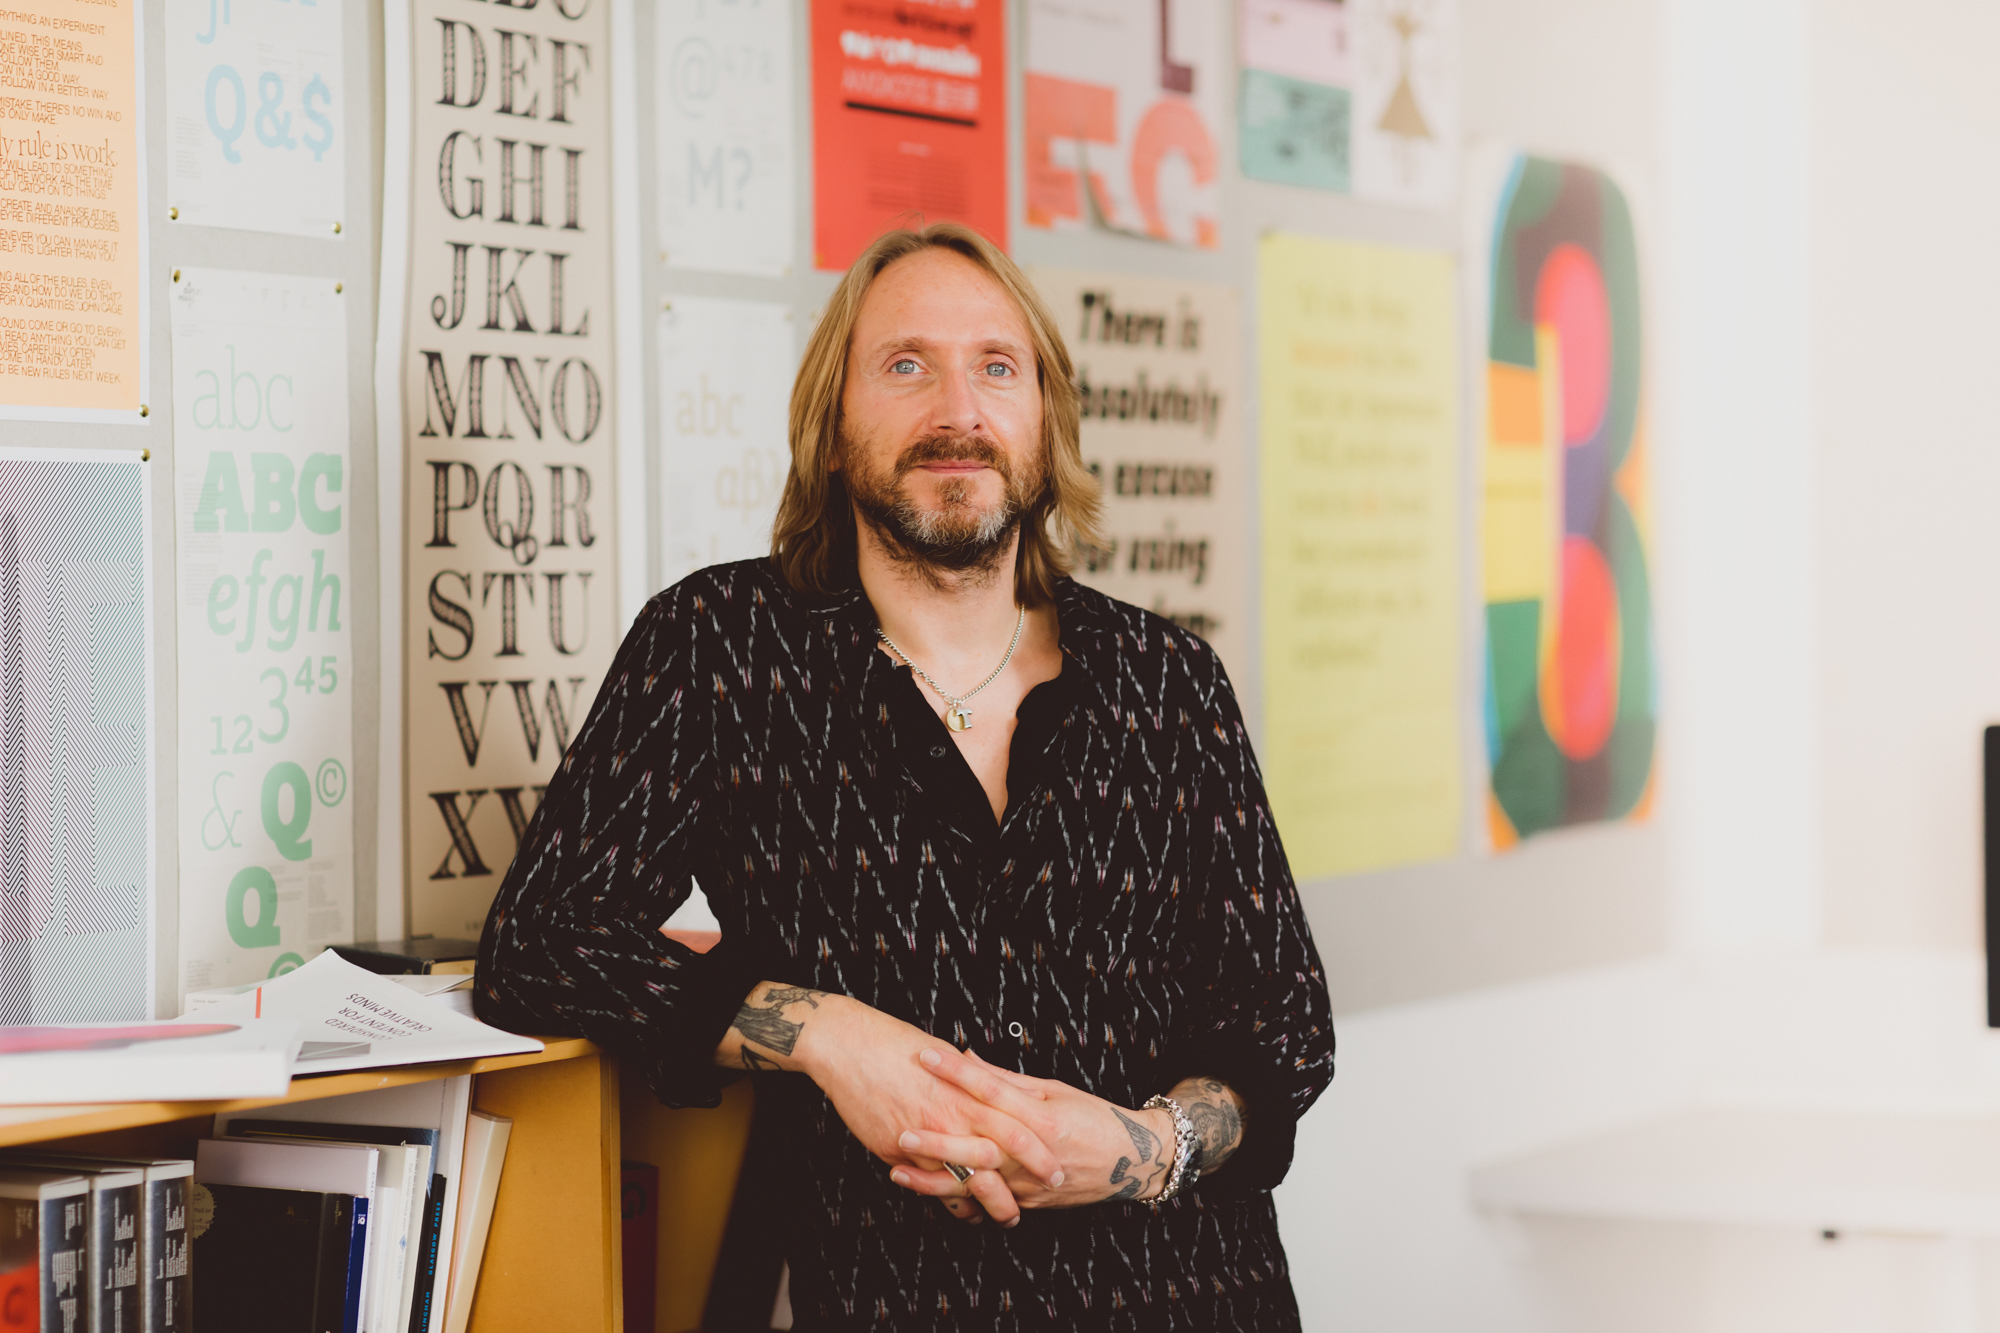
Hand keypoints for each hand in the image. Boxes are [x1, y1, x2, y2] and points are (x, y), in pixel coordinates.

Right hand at [715, 983, 1065, 1226]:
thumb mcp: (946, 1057)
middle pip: (998, 1161)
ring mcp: (924, 1137)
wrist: (851, 1047)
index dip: (1040, 1151)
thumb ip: (975, 1079)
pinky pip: (930, 1186)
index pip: (1017, 1128)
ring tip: (1006, 1216)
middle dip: (1024, 1185)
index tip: (1058, 1166)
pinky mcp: (897, 1151)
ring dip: (989, 1203)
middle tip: (1043, 1198)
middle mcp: (951, 1117)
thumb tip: (1001, 1088)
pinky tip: (963, 1211)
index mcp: (968, 1091)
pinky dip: (950, 1201)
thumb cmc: (898, 1044)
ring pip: (965, 1182)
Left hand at [888, 1048, 1177, 1213]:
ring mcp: (1029, 1184)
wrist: (1134, 1162)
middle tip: (902, 1129)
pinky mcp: (1027, 1203)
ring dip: (934, 1180)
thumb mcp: (1055, 1089)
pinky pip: (987, 1202)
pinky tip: (926, 1192)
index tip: (926, 1055)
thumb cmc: (1095, 1117)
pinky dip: (955, 1198)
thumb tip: (967, 1055)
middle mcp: (1034, 1153)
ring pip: (976, 1184)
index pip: (992, 1089)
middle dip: (938, 1139)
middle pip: (979, 1145)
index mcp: (1042, 1116)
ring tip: (898, 1170)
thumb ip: (1007, 1079)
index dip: (957, 1072)